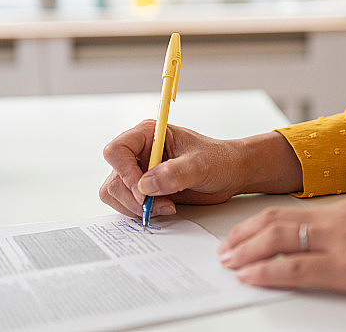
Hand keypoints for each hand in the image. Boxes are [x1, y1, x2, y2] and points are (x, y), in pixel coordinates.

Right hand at [99, 121, 301, 218]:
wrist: (231, 173)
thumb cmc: (219, 160)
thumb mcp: (201, 165)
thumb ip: (175, 173)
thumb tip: (146, 185)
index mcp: (148, 134)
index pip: (116, 150)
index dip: (125, 173)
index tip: (144, 191)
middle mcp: (139, 151)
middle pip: (114, 177)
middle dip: (133, 197)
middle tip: (160, 204)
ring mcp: (138, 171)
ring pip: (114, 192)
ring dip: (135, 207)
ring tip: (165, 207)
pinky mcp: (143, 189)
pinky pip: (124, 204)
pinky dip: (139, 212)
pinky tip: (164, 209)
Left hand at [217, 198, 345, 331]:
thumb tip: (345, 242)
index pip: (292, 211)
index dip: (261, 222)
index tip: (244, 232)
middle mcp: (343, 218)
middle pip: (277, 221)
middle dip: (244, 235)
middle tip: (225, 249)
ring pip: (279, 240)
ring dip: (247, 251)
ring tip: (229, 262)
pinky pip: (297, 269)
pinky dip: (267, 271)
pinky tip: (251, 275)